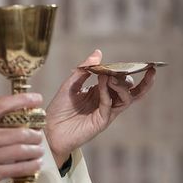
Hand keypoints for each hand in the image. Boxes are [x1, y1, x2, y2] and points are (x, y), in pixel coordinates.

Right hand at [0, 94, 44, 182]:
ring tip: (38, 152)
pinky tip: (34, 166)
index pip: (0, 105)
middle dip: (34, 135)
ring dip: (35, 151)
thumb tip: (7, 126)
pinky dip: (30, 167)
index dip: (21, 100)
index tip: (36, 98)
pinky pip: (17, 168)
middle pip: (18, 131)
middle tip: (39, 136)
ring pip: (21, 150)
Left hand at [45, 49, 155, 166]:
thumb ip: (84, 69)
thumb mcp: (70, 84)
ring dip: (122, 85)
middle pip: (130, 89)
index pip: (120, 79)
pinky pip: (111, 105)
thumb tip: (98, 52)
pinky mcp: (102, 121)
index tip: (129, 62)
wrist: (50, 129)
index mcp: (100, 91)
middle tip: (129, 68)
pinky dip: (108, 92)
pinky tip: (103, 82)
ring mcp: (106, 111)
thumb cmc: (59, 108)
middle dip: (132, 78)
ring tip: (112, 76)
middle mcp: (106, 100)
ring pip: (127, 98)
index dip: (124, 70)